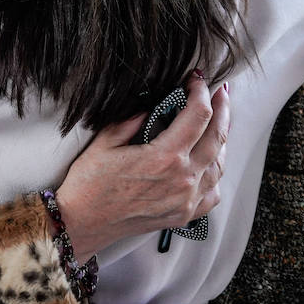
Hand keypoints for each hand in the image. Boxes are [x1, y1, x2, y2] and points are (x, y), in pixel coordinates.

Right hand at [56, 72, 228, 258]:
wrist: (82, 223)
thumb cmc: (89, 184)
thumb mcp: (105, 142)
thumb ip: (132, 121)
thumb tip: (152, 107)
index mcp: (165, 157)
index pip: (197, 115)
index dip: (202, 92)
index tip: (198, 79)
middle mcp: (183, 179)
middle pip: (218, 137)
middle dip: (222, 109)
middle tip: (221, 92)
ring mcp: (187, 199)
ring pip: (219, 164)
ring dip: (221, 139)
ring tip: (217, 123)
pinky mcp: (184, 214)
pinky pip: (213, 191)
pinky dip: (214, 173)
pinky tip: (208, 161)